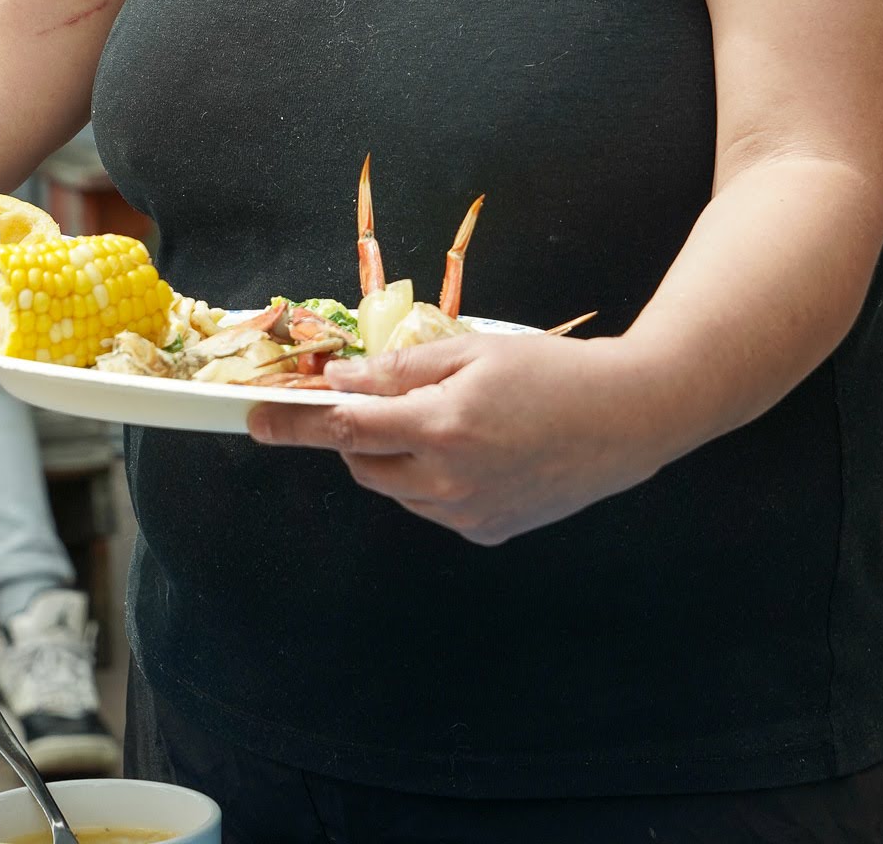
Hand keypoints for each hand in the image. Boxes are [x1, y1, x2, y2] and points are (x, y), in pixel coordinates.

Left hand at [248, 330, 664, 545]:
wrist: (627, 418)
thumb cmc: (552, 371)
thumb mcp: (473, 351)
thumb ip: (400, 370)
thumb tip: (340, 382)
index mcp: (441, 428)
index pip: (346, 429)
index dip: (295, 424)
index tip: (255, 419)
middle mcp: (448, 483)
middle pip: (364, 462)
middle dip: (356, 432)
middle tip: (377, 396)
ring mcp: (468, 515)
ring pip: (396, 487)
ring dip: (394, 455)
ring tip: (444, 416)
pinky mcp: (487, 531)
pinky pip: (433, 505)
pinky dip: (432, 477)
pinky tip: (476, 448)